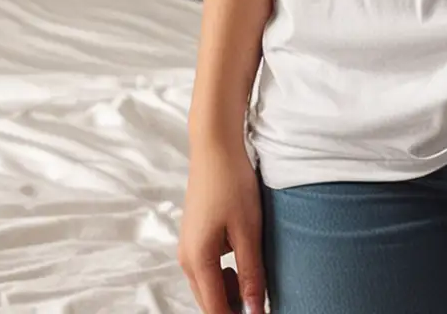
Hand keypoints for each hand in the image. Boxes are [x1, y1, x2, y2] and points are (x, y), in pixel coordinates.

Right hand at [179, 137, 267, 313]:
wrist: (215, 147)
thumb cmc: (233, 183)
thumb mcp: (248, 229)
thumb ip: (251, 272)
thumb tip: (255, 310)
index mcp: (198, 260)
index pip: (215, 310)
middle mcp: (186, 259)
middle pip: (208, 302)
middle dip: (232, 307)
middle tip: (259, 298)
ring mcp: (187, 248)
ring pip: (207, 287)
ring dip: (228, 292)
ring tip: (253, 274)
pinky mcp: (193, 238)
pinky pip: (206, 270)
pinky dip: (223, 275)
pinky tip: (242, 259)